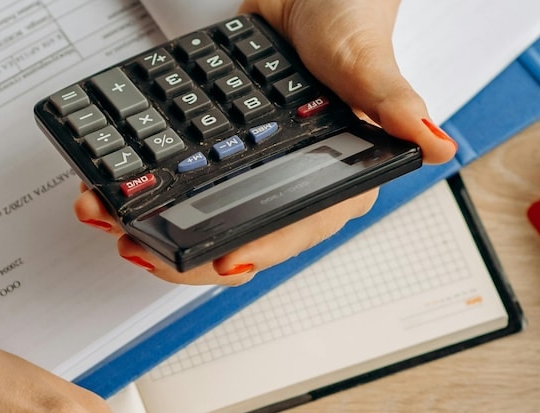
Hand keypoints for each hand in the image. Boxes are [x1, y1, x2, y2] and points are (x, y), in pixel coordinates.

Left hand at [73, 0, 456, 285]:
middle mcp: (289, 184)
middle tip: (138, 246)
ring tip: (106, 219)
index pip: (292, 230)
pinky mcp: (215, 150)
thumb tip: (436, 143)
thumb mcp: (367, 61)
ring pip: (197, 216)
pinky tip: (104, 188)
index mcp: (336, 180)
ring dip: (148, 225)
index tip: (221, 262)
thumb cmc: (351, 19)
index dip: (256, 251)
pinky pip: (177, 180)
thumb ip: (395, 104)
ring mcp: (248, 170)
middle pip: (233, 237)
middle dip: (181, 250)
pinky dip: (140, 187)